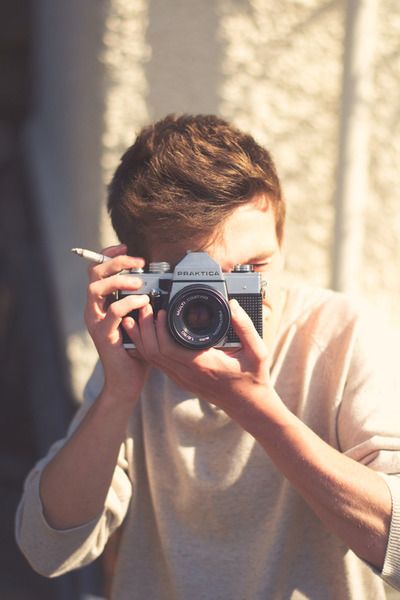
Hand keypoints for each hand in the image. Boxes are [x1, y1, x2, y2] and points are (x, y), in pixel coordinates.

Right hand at [84, 244, 149, 401]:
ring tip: (140, 283)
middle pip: (93, 274)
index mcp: (101, 304)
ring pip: (96, 289)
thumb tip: (160, 285)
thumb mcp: (140, 321)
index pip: (97, 271)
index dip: (109, 255)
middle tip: (137, 262)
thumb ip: (143, 303)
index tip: (125, 248)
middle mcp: (94, 310)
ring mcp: (97, 322)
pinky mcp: (104, 335)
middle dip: (115, 262)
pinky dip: (130, 303)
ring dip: (120, 280)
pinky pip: (113, 312)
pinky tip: (144, 302)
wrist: (127, 381)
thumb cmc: (135, 351)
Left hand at [126, 298, 276, 415]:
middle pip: (153, 352)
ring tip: (142, 317)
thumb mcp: (257, 351)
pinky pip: (158, 364)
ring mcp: (182, 378)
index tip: (161, 310)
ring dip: (144, 337)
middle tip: (146, 308)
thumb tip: (233, 305)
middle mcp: (188, 373)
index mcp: (203, 364)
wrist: (248, 404)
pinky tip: (149, 334)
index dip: (159, 328)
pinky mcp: (181, 379)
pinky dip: (149, 347)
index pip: (168, 348)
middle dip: (145, 328)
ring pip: (152, 359)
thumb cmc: (253, 378)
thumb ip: (245, 327)